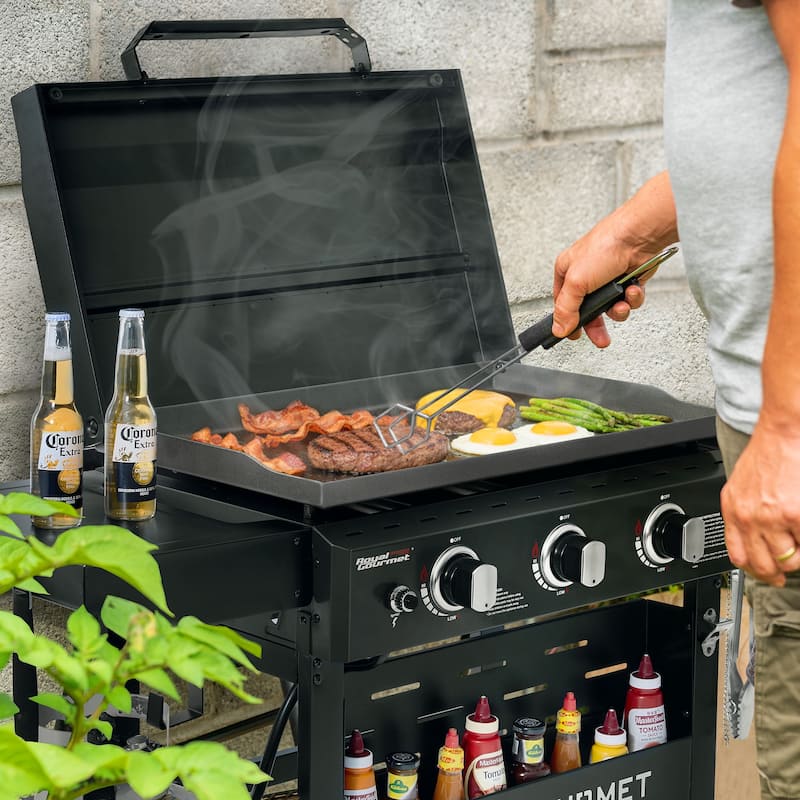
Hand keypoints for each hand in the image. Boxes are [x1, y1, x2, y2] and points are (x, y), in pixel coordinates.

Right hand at [551, 230, 657, 347]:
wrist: (639, 236)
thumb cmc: (605, 246)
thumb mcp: (576, 283)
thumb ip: (566, 309)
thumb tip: (559, 329)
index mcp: (567, 273)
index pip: (563, 305)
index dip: (568, 322)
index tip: (573, 336)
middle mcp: (587, 276)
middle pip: (589, 311)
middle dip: (597, 325)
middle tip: (601, 339)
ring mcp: (609, 279)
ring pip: (611, 308)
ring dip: (618, 309)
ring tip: (621, 303)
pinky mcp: (628, 280)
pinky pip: (628, 300)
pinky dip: (632, 298)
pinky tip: (632, 289)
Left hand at [721, 422, 799, 585]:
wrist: (781, 435)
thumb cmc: (765, 456)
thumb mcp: (739, 487)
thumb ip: (742, 513)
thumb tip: (752, 539)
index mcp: (733, 511)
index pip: (738, 555)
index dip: (754, 570)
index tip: (765, 574)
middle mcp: (750, 517)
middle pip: (763, 564)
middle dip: (777, 572)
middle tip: (786, 571)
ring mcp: (773, 517)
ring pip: (788, 560)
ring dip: (797, 558)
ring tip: (798, 546)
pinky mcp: (796, 514)